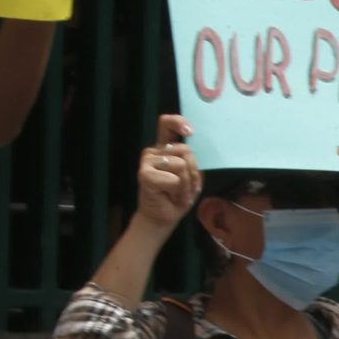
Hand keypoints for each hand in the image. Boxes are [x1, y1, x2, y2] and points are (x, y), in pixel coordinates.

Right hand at [135, 115, 199, 230]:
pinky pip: (174, 179)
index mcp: (166, 148)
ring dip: (186, 184)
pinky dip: (179, 191)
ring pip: (181, 165)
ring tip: (179, 193)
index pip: (166, 124)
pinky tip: (171, 196)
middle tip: (187, 187)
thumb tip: (194, 147)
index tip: (189, 132)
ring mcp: (147, 161)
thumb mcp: (192, 175)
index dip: (177, 122)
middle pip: (185, 150)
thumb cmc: (179, 195)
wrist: (164, 216)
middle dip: (193, 172)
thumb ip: (193, 160)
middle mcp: (155, 151)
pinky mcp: (144, 174)